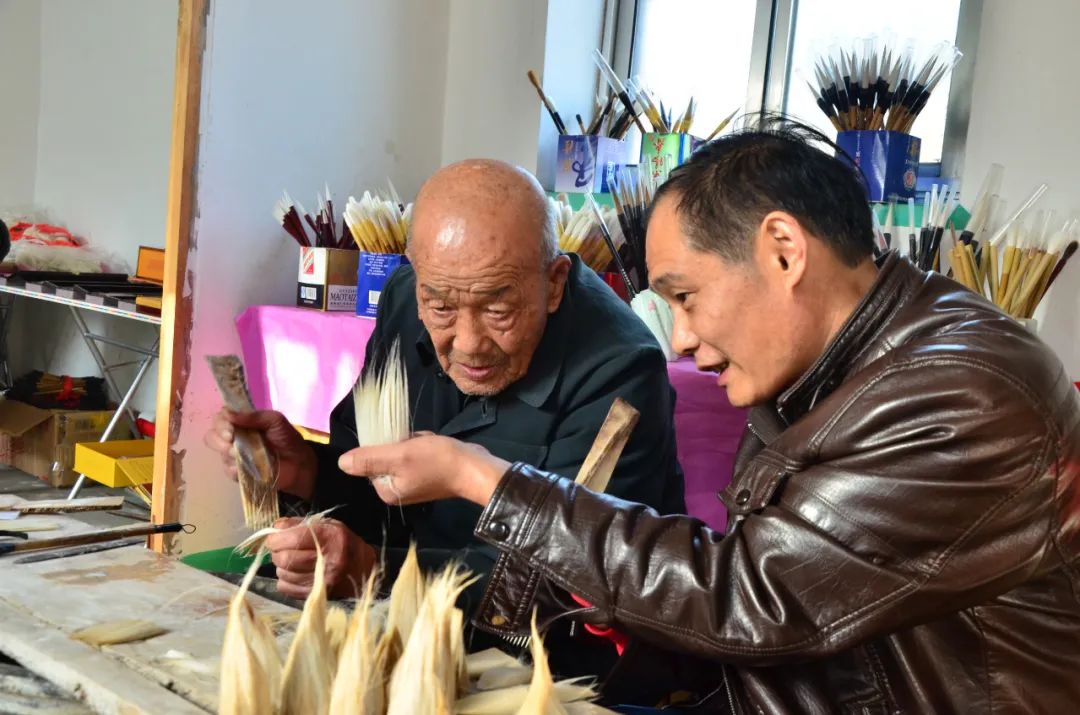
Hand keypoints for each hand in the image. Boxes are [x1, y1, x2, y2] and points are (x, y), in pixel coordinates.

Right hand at [204, 409, 317, 500]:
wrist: (299, 463)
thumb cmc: (287, 439)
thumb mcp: (275, 421)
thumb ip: (254, 416)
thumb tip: (229, 414)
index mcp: (241, 423)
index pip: (220, 419)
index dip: (220, 423)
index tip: (230, 429)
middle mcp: (234, 438)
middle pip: (211, 436)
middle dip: (218, 439)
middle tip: (231, 441)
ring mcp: (235, 456)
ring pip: (219, 454)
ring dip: (228, 453)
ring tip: (242, 455)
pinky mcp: (239, 473)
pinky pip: (228, 471)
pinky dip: (234, 469)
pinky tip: (244, 468)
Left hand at [264, 516, 376, 599]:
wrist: (363, 568)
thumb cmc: (343, 543)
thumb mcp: (327, 525)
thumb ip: (300, 524)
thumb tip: (275, 528)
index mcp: (330, 538)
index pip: (294, 539)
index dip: (276, 538)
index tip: (273, 537)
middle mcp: (327, 561)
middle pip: (286, 558)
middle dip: (276, 552)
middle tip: (280, 548)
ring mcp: (322, 581)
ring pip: (284, 573)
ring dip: (280, 566)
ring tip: (290, 560)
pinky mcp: (316, 594)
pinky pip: (286, 588)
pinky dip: (284, 579)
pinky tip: (294, 573)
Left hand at [337, 434, 510, 506]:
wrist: (474, 467)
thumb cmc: (436, 461)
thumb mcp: (399, 455)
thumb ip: (368, 459)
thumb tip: (341, 463)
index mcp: (387, 491)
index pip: (371, 461)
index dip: (385, 446)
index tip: (402, 446)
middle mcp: (397, 491)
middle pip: (386, 456)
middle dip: (401, 443)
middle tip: (416, 444)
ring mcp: (413, 483)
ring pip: (401, 452)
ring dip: (413, 442)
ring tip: (427, 444)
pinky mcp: (427, 474)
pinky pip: (416, 453)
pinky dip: (423, 445)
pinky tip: (434, 446)